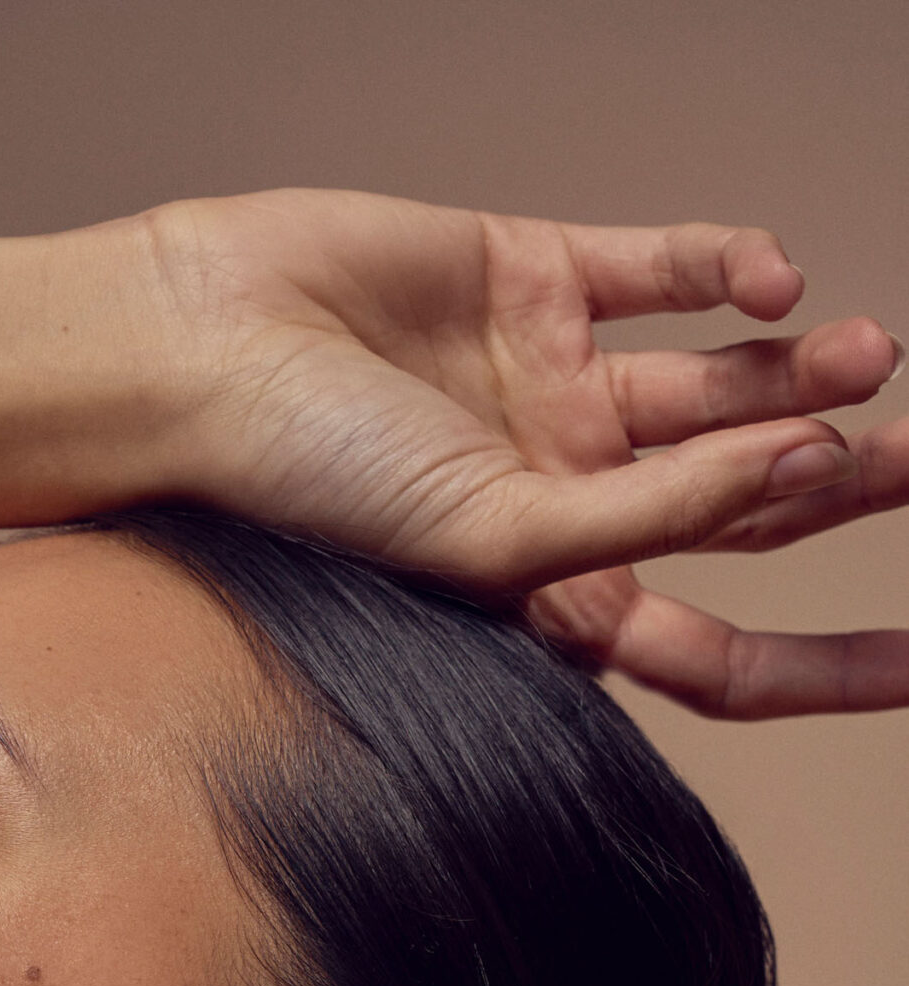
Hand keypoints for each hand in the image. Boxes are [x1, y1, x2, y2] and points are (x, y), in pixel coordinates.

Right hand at [151, 187, 908, 714]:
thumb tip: (815, 458)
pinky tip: (768, 280)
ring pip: (723, 380)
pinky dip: (728, 268)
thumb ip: (660, 510)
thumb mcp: (499, 536)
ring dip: (804, 366)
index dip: (824, 666)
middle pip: (747, 502)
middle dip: (845, 485)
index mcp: (555, 596)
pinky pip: (663, 269)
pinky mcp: (533, 277)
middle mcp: (564, 495)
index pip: (717, 653)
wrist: (196, 354)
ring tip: (875, 352)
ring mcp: (553, 385)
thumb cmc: (307, 489)